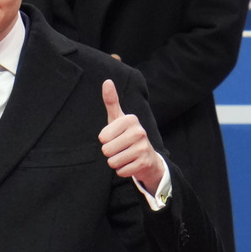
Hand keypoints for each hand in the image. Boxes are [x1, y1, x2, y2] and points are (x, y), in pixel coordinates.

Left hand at [99, 79, 164, 194]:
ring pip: (113, 161)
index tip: (115, 137)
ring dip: (115, 162)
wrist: (148, 157)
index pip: (103, 137)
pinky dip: (122, 170)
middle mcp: (139, 132)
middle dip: (109, 152)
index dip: (105, 140)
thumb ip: (111, 101)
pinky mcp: (144, 163)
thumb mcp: (118, 118)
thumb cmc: (127, 135)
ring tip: (125, 156)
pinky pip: (121, 171)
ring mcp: (143, 147)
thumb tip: (107, 81)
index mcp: (131, 119)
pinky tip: (130, 163)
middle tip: (120, 148)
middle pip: (106, 150)